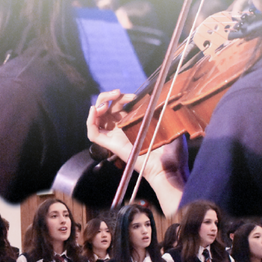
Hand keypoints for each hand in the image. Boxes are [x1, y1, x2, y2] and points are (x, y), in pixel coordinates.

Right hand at [86, 90, 187, 213]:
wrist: (169, 168)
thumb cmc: (172, 151)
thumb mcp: (169, 123)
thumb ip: (163, 110)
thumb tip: (161, 95)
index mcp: (132, 125)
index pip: (117, 108)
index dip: (121, 98)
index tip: (133, 96)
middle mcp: (121, 130)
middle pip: (105, 110)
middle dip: (107, 97)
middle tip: (117, 93)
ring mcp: (115, 138)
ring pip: (96, 120)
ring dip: (98, 106)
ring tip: (106, 102)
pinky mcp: (111, 146)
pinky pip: (93, 134)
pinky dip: (90, 121)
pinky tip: (95, 111)